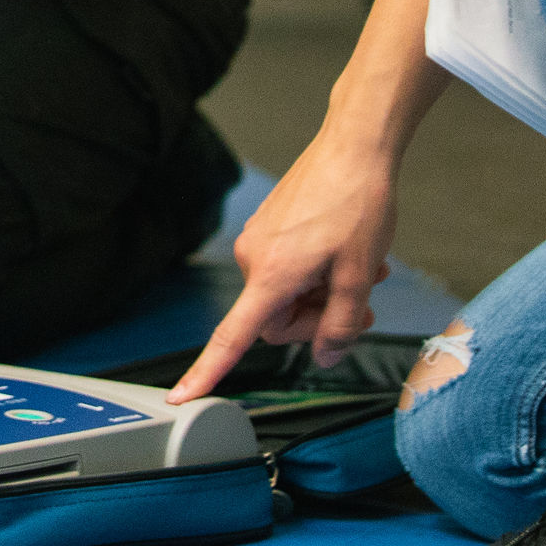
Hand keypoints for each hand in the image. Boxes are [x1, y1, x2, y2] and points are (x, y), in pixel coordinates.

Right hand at [167, 129, 403, 398]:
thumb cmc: (357, 204)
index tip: (180, 397)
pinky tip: (349, 254)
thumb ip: (343, 325)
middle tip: (363, 305)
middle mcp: (254, 258)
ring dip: (325, 292)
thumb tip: (326, 355)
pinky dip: (318, 271)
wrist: (355, 147)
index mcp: (271, 275)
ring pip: (288, 294)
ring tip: (366, 270)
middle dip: (319, 319)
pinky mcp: (269, 227)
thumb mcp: (361, 276)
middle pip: (277, 320)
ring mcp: (260, 240)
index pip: (232, 337)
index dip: (207, 372)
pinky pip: (288, 268)